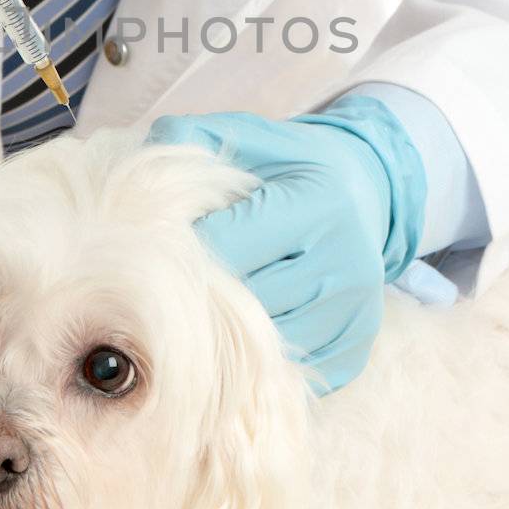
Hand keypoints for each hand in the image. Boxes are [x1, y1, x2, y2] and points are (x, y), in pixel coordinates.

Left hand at [146, 96, 426, 394]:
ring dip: (222, 335)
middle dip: (197, 294)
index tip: (153, 244)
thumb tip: (139, 173)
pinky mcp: (354, 347)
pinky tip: (232, 338)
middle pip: (247, 299)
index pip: (232, 243)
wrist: (369, 191)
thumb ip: (196, 138)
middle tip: (159, 285)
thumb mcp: (255, 137)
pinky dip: (254, 362)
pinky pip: (288, 372)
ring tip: (190, 312)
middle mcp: (345, 261)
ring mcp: (354, 311)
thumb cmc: (295, 164)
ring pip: (264, 344)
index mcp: (320, 203)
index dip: (185, 246)